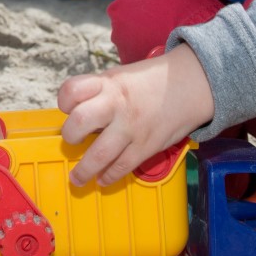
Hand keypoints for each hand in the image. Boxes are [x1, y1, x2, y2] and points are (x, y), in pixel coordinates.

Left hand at [57, 44, 215, 186]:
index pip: (73, 89)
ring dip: (84, 171)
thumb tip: (75, 115)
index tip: (66, 108)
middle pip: (80, 122)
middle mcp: (117, 105)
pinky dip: (109, 176)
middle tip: (71, 141)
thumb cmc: (149, 82)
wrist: (190, 84)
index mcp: (108, 83)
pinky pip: (122, 167)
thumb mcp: (120, 77)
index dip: (64, 100)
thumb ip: (97, 92)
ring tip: (77, 178)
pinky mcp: (146, 146)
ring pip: (99, 154)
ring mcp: (132, 128)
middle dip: (70, 136)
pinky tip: (103, 179)